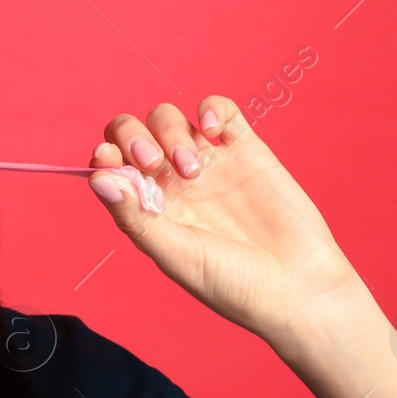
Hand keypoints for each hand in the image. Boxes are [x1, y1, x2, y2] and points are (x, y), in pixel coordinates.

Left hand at [85, 95, 368, 345]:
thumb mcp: (175, 255)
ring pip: (169, 118)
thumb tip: (98, 179)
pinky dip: (210, 108)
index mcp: (149, 207)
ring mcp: (208, 163)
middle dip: (133, 137)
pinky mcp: (246, 150)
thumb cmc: (234, 285)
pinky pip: (221, 111)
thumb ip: (135, 217)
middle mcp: (172, 182)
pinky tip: (212, 129)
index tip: (109, 161)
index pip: (111, 164)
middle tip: (153, 163)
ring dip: (170, 131)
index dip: (105, 155)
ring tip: (193, 170)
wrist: (298, 289)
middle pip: (133, 133)